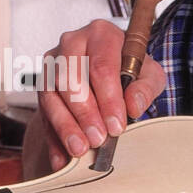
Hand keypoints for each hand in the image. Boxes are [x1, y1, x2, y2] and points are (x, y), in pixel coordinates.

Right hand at [37, 20, 166, 170]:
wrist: (111, 68)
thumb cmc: (131, 68)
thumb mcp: (149, 74)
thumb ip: (145, 87)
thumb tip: (133, 106)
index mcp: (101, 34)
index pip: (101, 66)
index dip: (108, 99)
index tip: (117, 126)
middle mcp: (71, 43)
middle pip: (70, 78)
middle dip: (84, 113)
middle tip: (98, 139)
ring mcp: (52, 64)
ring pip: (51, 96)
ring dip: (64, 126)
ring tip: (79, 150)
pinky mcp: (42, 86)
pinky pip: (42, 113)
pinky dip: (52, 138)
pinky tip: (62, 159)